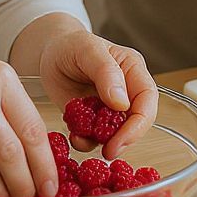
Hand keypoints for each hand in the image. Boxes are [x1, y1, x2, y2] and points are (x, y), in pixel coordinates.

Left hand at [38, 31, 157, 161]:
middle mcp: (126, 90)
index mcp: (132, 69)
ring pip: (116, 133)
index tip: (122, 138)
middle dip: (124, 138)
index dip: (140, 123)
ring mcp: (110, 107)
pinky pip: (94, 138)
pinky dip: (85, 142)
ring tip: (80, 139)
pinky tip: (74, 137)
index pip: (147, 99)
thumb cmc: (71, 45)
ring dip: (101, 142)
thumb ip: (106, 72)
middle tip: (108, 151)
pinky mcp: (93, 120)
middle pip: (136, 121)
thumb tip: (122, 102)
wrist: (50, 53)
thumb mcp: (87, 50)